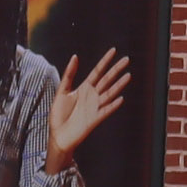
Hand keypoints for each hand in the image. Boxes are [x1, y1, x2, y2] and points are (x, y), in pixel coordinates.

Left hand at [44, 49, 133, 172]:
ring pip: (110, 93)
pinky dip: (113, 105)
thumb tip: (75, 56)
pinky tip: (121, 98)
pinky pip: (106, 110)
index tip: (113, 50)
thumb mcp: (61, 92)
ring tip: (128, 75)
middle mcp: (92, 96)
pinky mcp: (95, 119)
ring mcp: (95, 107)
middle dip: (116, 69)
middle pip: (107, 79)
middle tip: (126, 59)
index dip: (105, 61)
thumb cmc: (58, 115)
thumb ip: (69, 75)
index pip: (97, 71)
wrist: (58, 137)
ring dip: (119, 85)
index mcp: (84, 88)